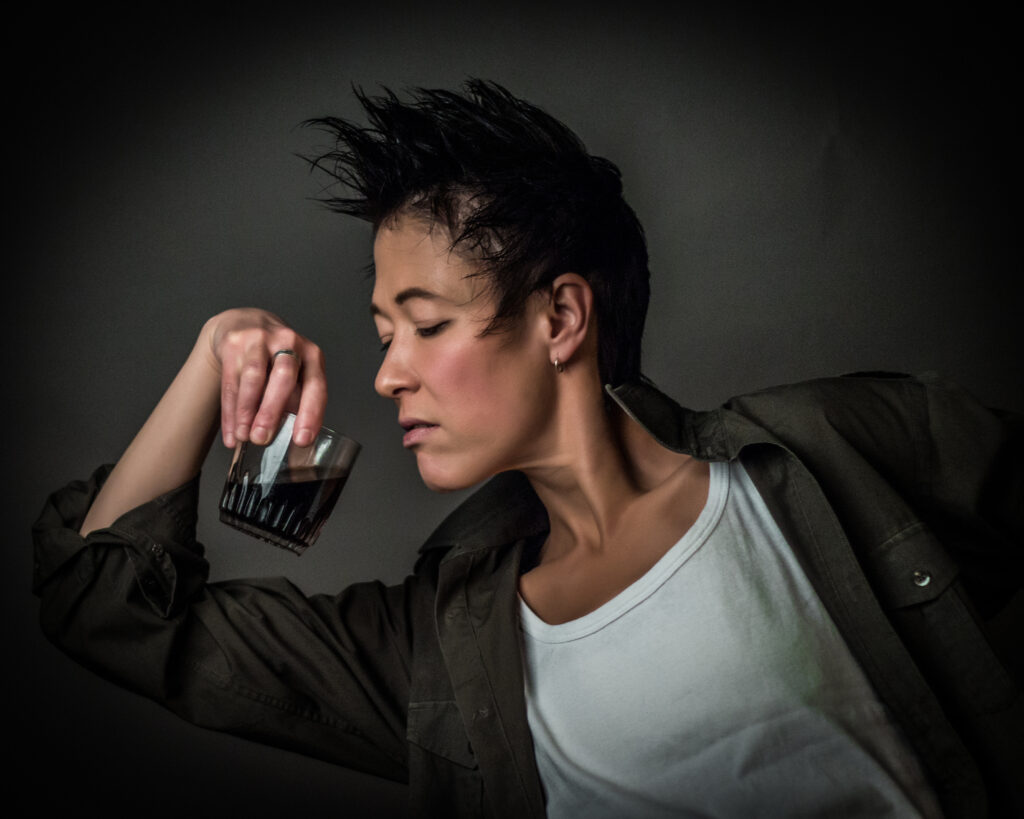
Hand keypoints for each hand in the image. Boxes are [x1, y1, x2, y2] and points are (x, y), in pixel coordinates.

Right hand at [203, 308, 326, 447]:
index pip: (316, 385)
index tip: (302, 440)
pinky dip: (231, 412)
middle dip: (272, 411)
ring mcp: (260, 340)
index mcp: (311, 355)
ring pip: (253, 377)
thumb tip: (293, 440)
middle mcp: (288, 342)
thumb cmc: (277, 357)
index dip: (310, 413)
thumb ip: (296, 400)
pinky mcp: (234, 343)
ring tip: (244, 436)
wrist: (245, 323)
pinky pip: (231, 381)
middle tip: (262, 438)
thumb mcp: (296, 373)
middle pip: (283, 377)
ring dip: (247, 411)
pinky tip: (231, 433)